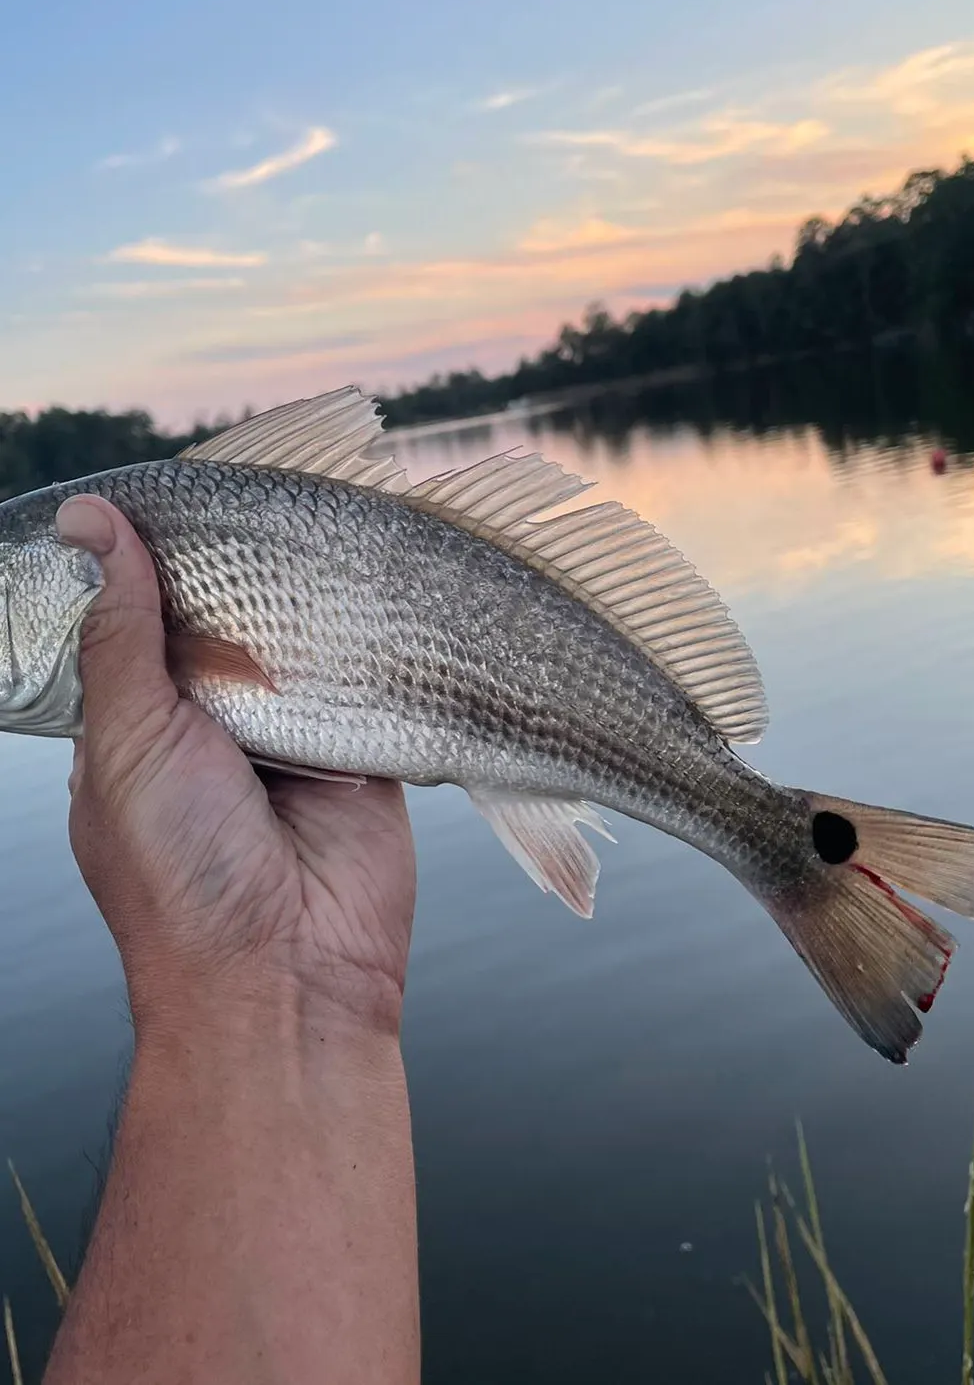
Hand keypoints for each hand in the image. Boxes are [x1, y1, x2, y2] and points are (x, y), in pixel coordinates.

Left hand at [58, 494, 417, 1038]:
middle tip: (268, 497)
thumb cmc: (184, 876)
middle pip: (227, 626)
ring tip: (331, 528)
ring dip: (311, 610)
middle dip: (242, 579)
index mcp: (137, 728)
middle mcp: (214, 728)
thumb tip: (91, 524)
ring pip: (302, 647)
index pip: (139, 621)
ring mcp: (295, 739)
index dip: (154, 563)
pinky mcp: (367, 749)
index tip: (176, 494)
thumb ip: (123, 636)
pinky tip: (382, 592)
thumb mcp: (131, 744)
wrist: (293, 979)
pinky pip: (372, 681)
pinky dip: (378, 649)